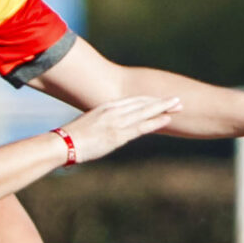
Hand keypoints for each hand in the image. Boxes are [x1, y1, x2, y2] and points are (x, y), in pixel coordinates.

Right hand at [61, 96, 179, 164]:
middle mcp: (114, 110)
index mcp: (107, 106)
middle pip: (143, 103)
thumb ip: (104, 121)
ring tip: (179, 106)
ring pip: (145, 112)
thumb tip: (112, 126)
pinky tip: (167, 119)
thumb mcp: (91, 123)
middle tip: (178, 100)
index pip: (134, 100)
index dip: (150, 99)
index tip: (162, 99)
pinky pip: (141, 126)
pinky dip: (155, 121)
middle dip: (161, 101)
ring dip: (163, 108)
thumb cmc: (74, 136)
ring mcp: (117, 122)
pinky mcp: (118, 135)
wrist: (64, 143)